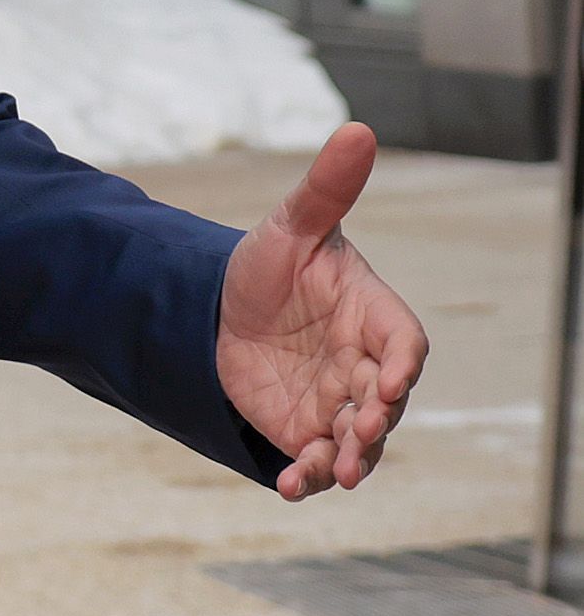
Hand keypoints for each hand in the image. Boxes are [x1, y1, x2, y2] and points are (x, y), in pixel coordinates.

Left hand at [218, 121, 429, 498]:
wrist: (211, 308)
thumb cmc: (266, 265)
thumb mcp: (289, 227)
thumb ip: (325, 189)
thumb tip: (359, 129)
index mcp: (372, 315)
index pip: (404, 341)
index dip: (401, 363)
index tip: (390, 381)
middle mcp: (363, 364)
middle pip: (385, 400)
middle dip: (376, 421)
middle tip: (359, 434)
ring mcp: (336, 401)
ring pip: (357, 439)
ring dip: (349, 458)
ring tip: (331, 473)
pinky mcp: (302, 428)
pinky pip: (313, 458)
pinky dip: (305, 476)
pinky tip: (286, 486)